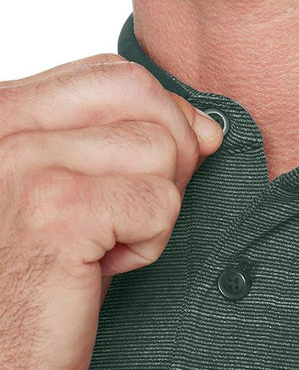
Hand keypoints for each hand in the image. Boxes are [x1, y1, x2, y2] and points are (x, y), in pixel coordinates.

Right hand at [0, 53, 222, 369]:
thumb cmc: (30, 294)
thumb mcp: (75, 202)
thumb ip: (124, 152)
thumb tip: (207, 128)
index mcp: (5, 115)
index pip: (115, 75)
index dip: (159, 121)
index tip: (147, 180)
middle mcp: (7, 126)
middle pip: (144, 95)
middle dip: (167, 158)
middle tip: (130, 219)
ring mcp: (28, 163)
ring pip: (162, 148)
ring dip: (154, 211)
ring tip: (105, 250)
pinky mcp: (58, 211)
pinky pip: (160, 202)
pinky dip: (149, 245)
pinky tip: (103, 272)